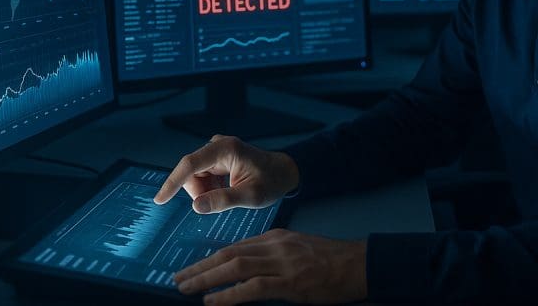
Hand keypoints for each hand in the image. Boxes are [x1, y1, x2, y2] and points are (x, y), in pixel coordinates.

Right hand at [154, 134, 299, 212]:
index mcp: (225, 149)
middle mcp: (217, 145)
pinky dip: (210, 188)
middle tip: (222, 201)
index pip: (190, 164)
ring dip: (205, 191)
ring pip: (195, 176)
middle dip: (200, 192)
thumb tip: (195, 206)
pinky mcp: (216, 157)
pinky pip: (202, 176)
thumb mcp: (251, 196)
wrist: (283, 172)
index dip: (172, 182)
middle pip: (191, 172)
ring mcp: (216, 150)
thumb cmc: (271, 182)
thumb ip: (223, 200)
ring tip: (229, 194)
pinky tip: (227, 190)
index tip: (159, 200)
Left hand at [174, 228, 366, 304]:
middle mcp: (275, 245)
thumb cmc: (331, 262)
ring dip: (206, 278)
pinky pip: (252, 287)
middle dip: (200, 267)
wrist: (358, 265)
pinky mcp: (290, 282)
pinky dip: (229, 294)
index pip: (236, 246)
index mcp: (276, 237)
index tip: (193, 268)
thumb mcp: (299, 251)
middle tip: (178, 279)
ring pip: (235, 266)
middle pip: (228, 254)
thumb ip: (274, 257)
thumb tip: (249, 270)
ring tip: (186, 288)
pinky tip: (212, 301)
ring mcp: (282, 263)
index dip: (211, 258)